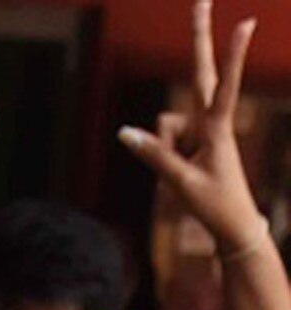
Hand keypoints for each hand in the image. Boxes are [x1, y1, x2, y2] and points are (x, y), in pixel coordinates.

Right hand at [118, 1, 264, 253]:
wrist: (233, 224)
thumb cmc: (214, 203)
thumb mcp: (180, 182)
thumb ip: (153, 156)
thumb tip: (124, 132)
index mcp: (218, 128)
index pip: (225, 85)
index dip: (233, 55)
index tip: (247, 23)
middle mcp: (211, 121)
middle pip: (201, 73)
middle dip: (200, 38)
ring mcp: (200, 130)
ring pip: (166, 128)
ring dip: (166, 152)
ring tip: (186, 177)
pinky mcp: (192, 141)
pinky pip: (163, 144)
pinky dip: (164, 159)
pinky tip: (183, 176)